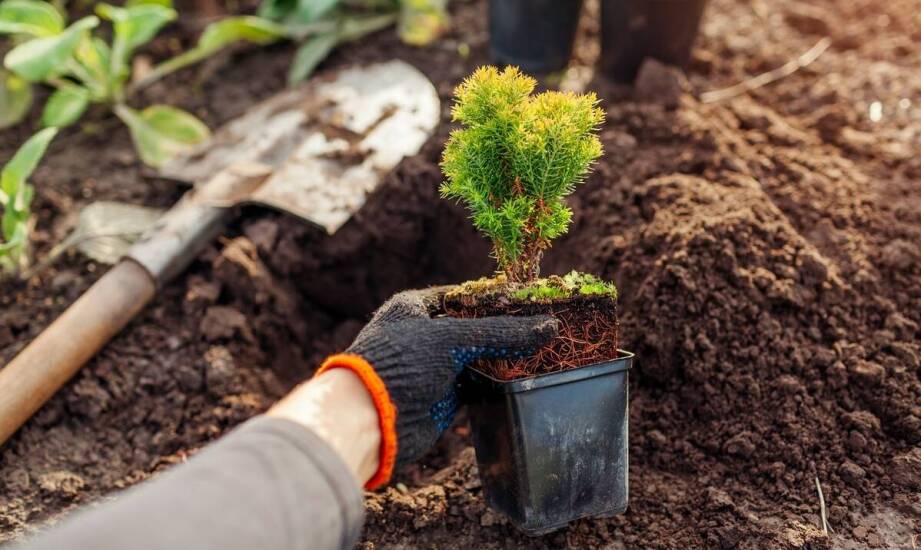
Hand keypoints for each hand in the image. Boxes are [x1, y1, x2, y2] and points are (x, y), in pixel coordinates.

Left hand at [316, 287, 556, 487]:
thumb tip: (549, 327)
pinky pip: (476, 382)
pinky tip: (522, 376)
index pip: (464, 295)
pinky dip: (496, 380)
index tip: (530, 300)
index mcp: (414, 308)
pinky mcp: (442, 395)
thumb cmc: (400, 364)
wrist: (370, 420)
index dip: (496, 297)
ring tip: (541, 349)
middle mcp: (423, 334)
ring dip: (503, 356)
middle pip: (473, 327)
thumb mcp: (451, 338)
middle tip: (542, 325)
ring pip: (477, 356)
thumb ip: (500, 332)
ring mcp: (433, 366)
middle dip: (504, 328)